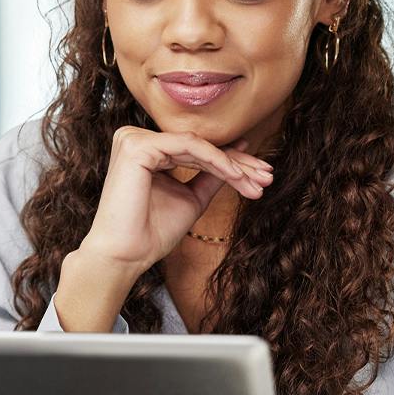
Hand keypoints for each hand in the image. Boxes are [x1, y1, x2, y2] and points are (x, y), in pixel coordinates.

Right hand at [78, 127, 272, 275]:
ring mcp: (133, 139)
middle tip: (267, 177)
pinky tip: (237, 177)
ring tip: (258, 182)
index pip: (195, 150)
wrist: (126, 255)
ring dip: (233, 164)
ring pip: (197, 145)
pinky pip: (188, 147)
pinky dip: (216, 161)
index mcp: (145, 150)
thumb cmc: (151, 232)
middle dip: (238, 163)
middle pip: (198, 146)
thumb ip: (211, 176)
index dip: (231, 162)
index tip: (260, 176)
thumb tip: (239, 155)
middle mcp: (135, 139)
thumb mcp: (191, 198)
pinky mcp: (137, 146)